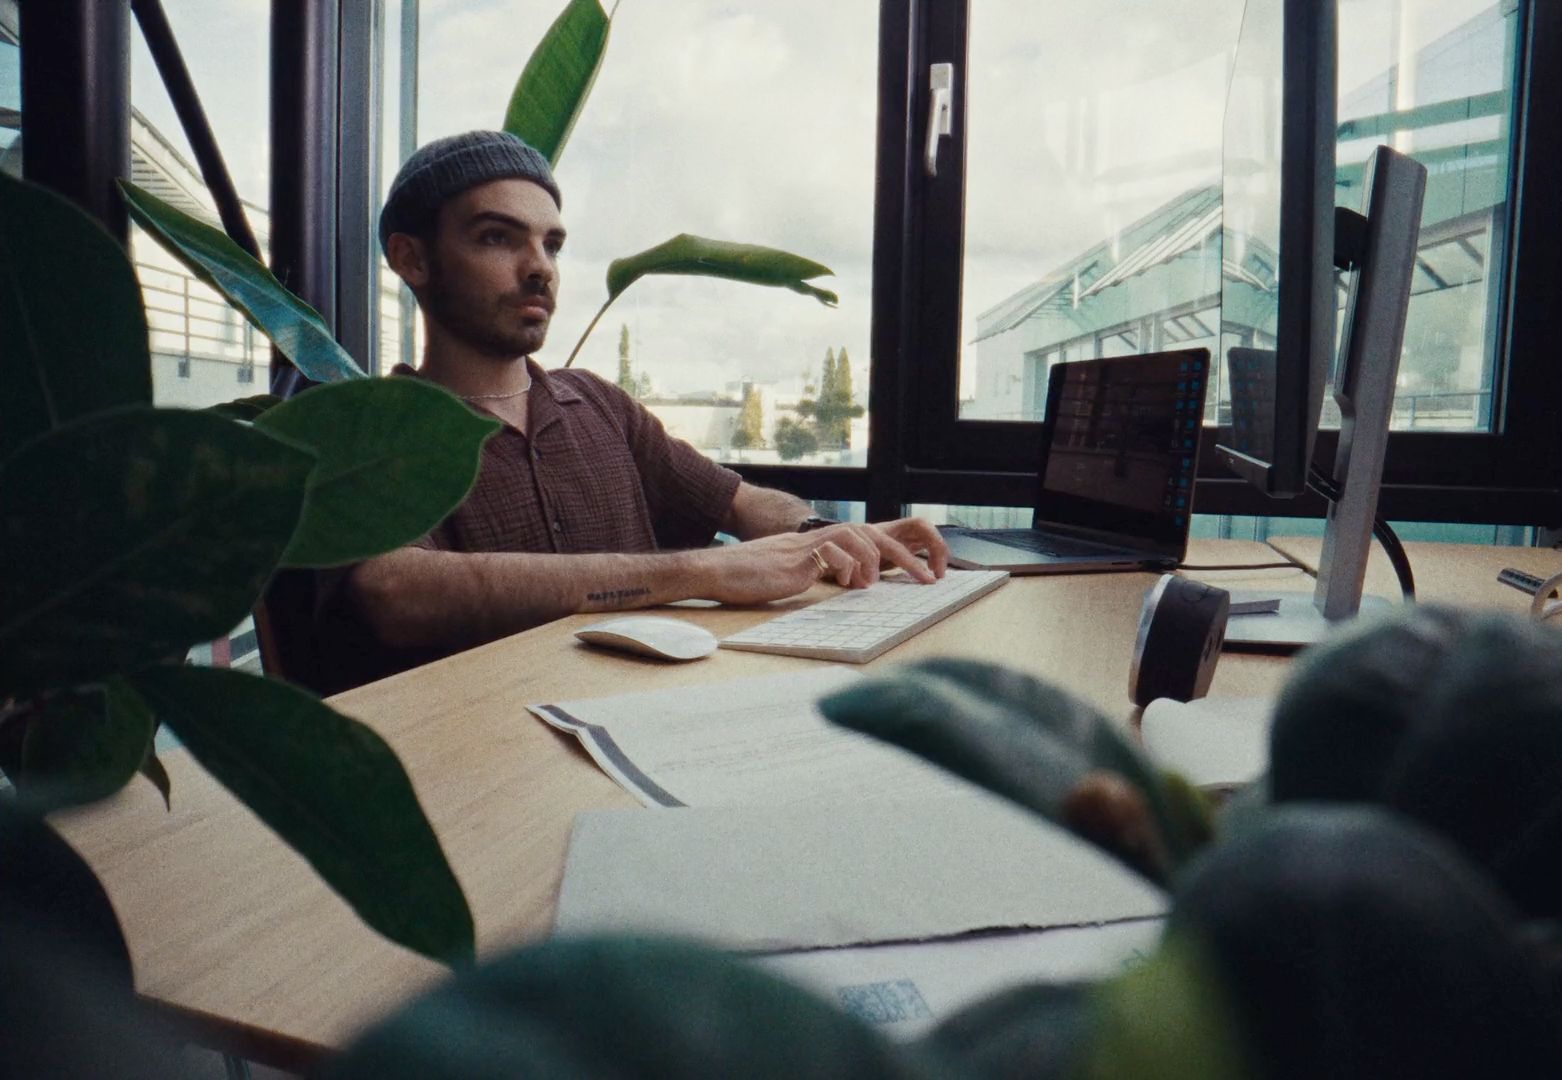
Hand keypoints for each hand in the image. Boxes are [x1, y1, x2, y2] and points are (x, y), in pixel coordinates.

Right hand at [692, 517, 948, 604]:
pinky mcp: (796, 558)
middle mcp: (816, 540)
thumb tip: (845, 589)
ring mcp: (807, 547)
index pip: (865, 539)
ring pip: (856, 537)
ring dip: (876, 561)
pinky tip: (847, 583)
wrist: (717, 573)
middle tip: (926, 580)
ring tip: (876, 583)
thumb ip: (816, 576)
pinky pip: (830, 551)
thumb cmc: (749, 580)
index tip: (915, 575)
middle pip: (870, 533)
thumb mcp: (792, 579)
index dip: (893, 555)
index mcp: (819, 545)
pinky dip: (846, 566)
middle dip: (903, 557)